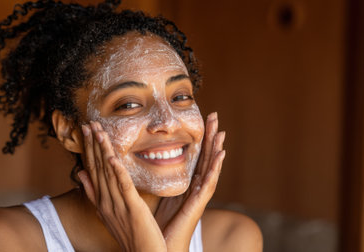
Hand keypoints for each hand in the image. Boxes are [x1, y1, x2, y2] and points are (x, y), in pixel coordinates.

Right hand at [78, 121, 166, 251]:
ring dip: (102, 150)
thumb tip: (82, 174)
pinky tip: (112, 156)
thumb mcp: (107, 212)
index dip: (89, 149)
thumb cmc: (129, 235)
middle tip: (88, 123)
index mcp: (102, 201)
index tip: (86, 130)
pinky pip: (123, 186)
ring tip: (98, 131)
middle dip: (92, 144)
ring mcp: (118, 204)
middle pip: (97, 168)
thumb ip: (94, 193)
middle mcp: (107, 201)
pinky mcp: (132, 208)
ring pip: (108, 173)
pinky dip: (117, 171)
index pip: (93, 170)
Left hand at [154, 112, 225, 251]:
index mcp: (186, 185)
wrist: (160, 247)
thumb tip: (142, 163)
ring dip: (216, 147)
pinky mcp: (198, 204)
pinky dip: (216, 167)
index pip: (194, 157)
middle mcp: (195, 188)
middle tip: (214, 115)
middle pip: (204, 157)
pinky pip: (210, 182)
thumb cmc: (158, 225)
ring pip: (210, 166)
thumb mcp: (157, 196)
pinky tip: (221, 153)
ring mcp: (199, 196)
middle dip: (210, 136)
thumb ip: (155, 181)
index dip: (199, 139)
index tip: (201, 119)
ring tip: (221, 129)